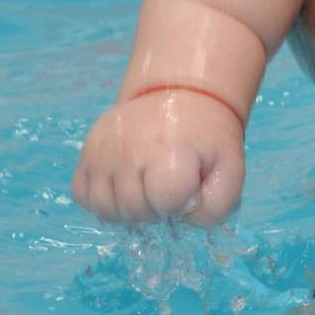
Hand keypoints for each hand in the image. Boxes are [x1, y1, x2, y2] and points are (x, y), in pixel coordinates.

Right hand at [72, 88, 245, 225]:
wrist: (180, 96)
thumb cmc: (205, 138)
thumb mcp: (230, 167)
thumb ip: (217, 205)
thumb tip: (185, 218)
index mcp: (169, 149)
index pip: (167, 203)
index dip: (182, 202)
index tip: (189, 183)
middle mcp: (129, 148)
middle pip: (134, 211)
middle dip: (156, 208)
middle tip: (168, 184)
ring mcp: (102, 149)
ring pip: (106, 209)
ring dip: (129, 209)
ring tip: (147, 186)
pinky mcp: (87, 150)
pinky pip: (83, 196)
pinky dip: (103, 199)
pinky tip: (125, 184)